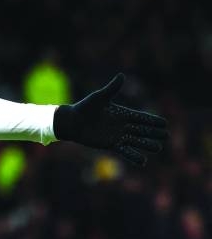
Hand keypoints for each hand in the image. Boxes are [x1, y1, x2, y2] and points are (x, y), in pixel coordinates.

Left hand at [53, 74, 168, 165]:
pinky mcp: (110, 144)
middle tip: (166, 136)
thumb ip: (112, 88)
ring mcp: (117, 136)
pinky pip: (125, 151)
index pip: (141, 118)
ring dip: (146, 145)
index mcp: (122, 114)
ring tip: (158, 148)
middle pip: (142, 130)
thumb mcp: (99, 97)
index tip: (165, 123)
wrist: (72, 122)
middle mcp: (122, 125)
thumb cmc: (84, 107)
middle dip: (153, 133)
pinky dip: (133, 156)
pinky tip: (143, 162)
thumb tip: (122, 76)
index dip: (152, 121)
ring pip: (136, 141)